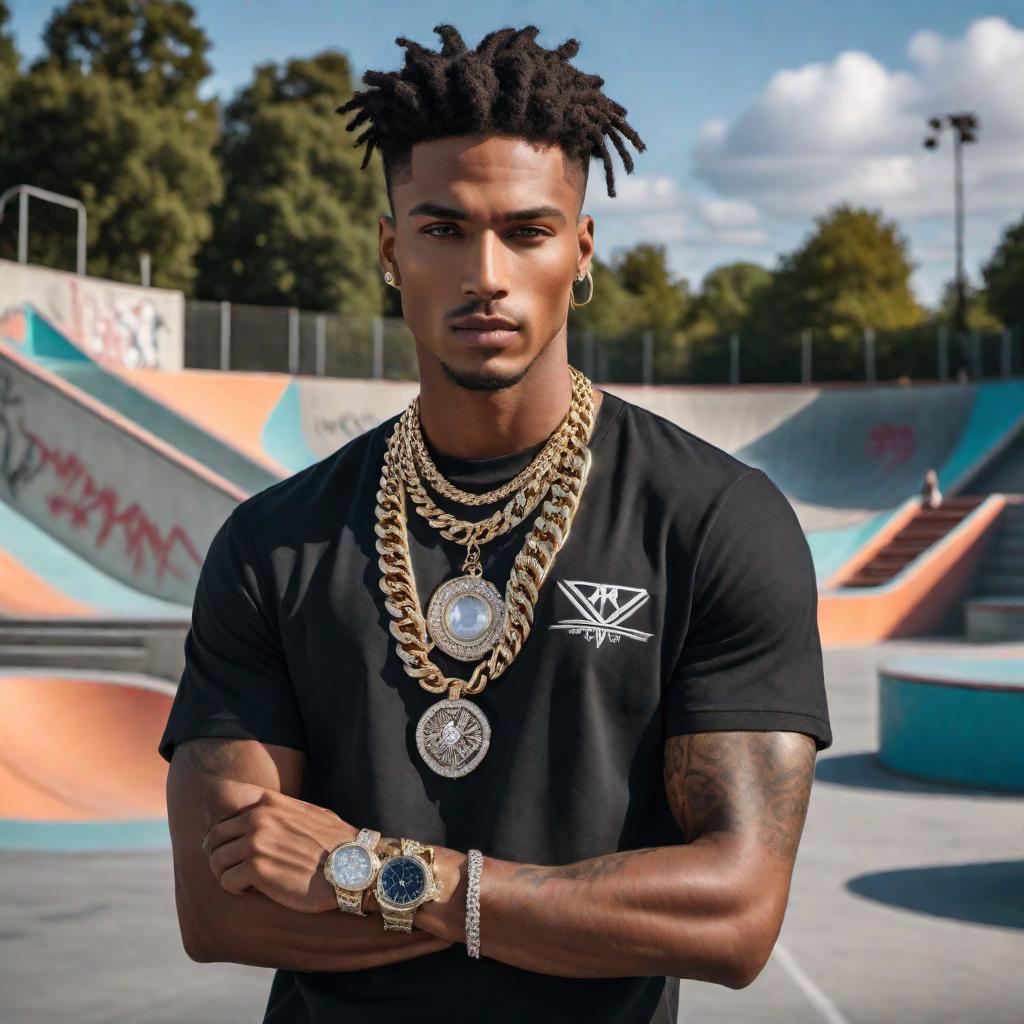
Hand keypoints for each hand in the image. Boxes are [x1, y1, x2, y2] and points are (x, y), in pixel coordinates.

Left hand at [203, 789, 356, 913]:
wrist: (354, 867)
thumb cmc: (338, 844)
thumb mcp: (312, 813)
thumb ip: (284, 810)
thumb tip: (266, 813)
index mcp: (269, 803)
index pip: (226, 818)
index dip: (228, 838)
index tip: (235, 852)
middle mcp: (258, 818)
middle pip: (214, 839)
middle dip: (222, 857)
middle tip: (237, 872)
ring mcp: (255, 843)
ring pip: (216, 861)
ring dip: (228, 875)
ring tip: (248, 883)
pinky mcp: (256, 869)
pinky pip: (227, 881)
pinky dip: (238, 890)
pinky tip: (257, 892)